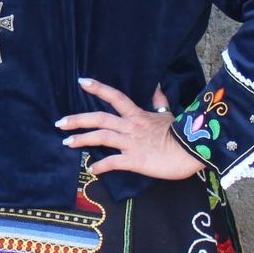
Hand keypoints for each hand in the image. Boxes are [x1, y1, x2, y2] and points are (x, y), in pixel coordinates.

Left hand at [55, 77, 204, 180]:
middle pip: (99, 118)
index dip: (98, 88)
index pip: (115, 97)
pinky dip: (100, 166)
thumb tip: (156, 85)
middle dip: (77, 120)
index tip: (82, 82)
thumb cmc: (181, 134)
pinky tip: (91, 170)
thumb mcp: (168, 113)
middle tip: (60, 123)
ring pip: (101, 137)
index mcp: (137, 115)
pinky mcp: (135, 160)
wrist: (193, 151)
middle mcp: (130, 127)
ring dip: (82, 140)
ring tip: (67, 143)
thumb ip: (159, 100)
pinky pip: (113, 162)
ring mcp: (131, 143)